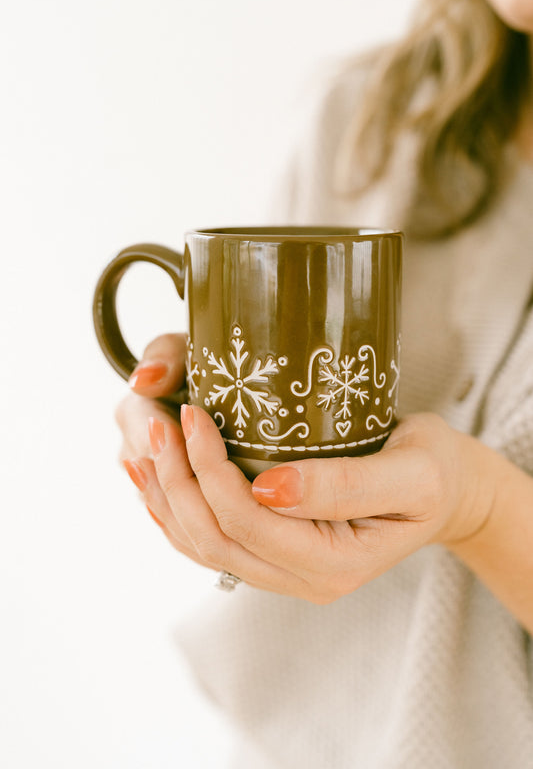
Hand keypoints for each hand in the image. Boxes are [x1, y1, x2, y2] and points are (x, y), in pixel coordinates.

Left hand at [124, 397, 494, 602]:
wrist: (444, 492)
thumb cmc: (433, 472)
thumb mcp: (412, 472)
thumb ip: (347, 485)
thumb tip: (268, 487)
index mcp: (333, 563)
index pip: (247, 521)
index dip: (208, 469)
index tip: (191, 410)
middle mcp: (300, 580)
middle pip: (212, 538)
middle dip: (173, 477)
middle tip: (152, 417)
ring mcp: (282, 572)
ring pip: (200, 544)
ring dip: (163, 492)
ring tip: (139, 439)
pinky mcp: (272, 553)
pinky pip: (208, 541)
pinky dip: (173, 508)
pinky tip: (151, 474)